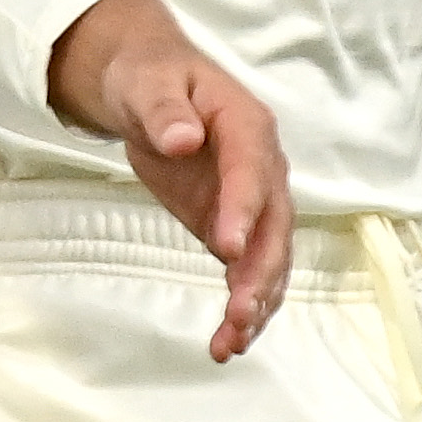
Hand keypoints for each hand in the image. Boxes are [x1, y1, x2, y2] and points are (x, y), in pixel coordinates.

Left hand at [47, 0, 290, 360]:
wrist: (149, 85)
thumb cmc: (149, 77)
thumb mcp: (147, 84)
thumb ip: (163, 111)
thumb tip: (182, 140)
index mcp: (247, 126)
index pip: (252, 171)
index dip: (244, 210)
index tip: (228, 249)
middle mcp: (263, 169)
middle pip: (274, 225)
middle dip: (261, 272)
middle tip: (240, 313)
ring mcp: (252, 202)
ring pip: (268, 257)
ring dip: (256, 301)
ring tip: (231, 343)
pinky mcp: (234, 227)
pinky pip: (246, 270)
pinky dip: (242, 305)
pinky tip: (228, 343)